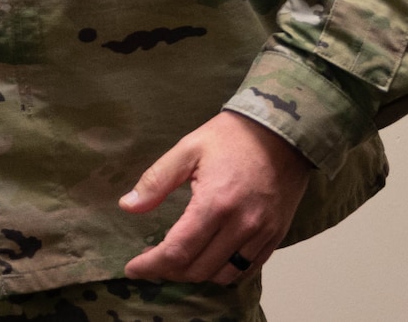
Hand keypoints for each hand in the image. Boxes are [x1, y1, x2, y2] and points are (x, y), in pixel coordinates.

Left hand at [121, 111, 311, 284]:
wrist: (281, 133)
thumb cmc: (230, 138)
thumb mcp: (186, 150)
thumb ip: (155, 181)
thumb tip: (127, 206)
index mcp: (215, 203)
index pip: (178, 251)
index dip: (152, 265)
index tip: (132, 269)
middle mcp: (242, 225)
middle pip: (199, 269)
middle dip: (168, 272)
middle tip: (151, 262)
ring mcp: (262, 234)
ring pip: (223, 275)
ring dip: (196, 275)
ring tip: (177, 262)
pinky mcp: (276, 236)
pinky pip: (248, 269)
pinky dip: (223, 272)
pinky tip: (207, 260)